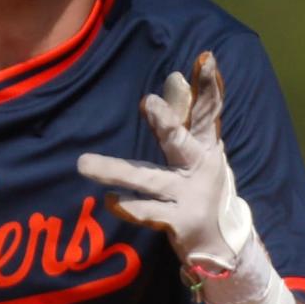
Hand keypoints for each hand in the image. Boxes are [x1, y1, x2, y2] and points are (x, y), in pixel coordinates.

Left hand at [77, 50, 252, 272]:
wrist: (221, 244)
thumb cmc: (202, 189)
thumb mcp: (199, 152)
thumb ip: (184, 119)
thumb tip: (174, 77)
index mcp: (207, 147)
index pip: (208, 112)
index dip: (208, 87)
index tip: (205, 59)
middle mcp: (199, 168)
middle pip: (179, 141)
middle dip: (166, 122)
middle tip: (149, 101)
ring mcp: (188, 196)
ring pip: (149, 179)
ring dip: (116, 171)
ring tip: (83, 164)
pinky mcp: (178, 222)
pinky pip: (147, 212)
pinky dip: (128, 206)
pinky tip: (109, 200)